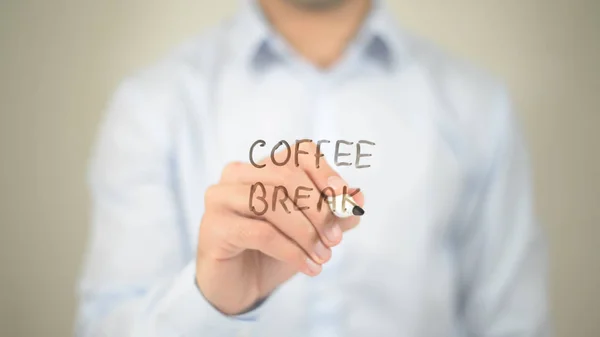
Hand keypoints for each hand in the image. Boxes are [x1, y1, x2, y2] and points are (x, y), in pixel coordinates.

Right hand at [195, 141, 364, 314]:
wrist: (239, 286)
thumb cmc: (273, 251)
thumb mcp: (311, 231)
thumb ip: (334, 213)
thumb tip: (359, 198)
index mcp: (261, 166)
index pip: (299, 152)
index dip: (325, 173)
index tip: (345, 202)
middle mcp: (237, 174)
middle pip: (286, 176)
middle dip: (318, 209)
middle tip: (335, 239)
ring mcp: (220, 198)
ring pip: (272, 202)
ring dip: (305, 233)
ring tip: (323, 256)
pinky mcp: (214, 227)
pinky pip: (260, 233)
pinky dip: (291, 251)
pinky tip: (308, 267)